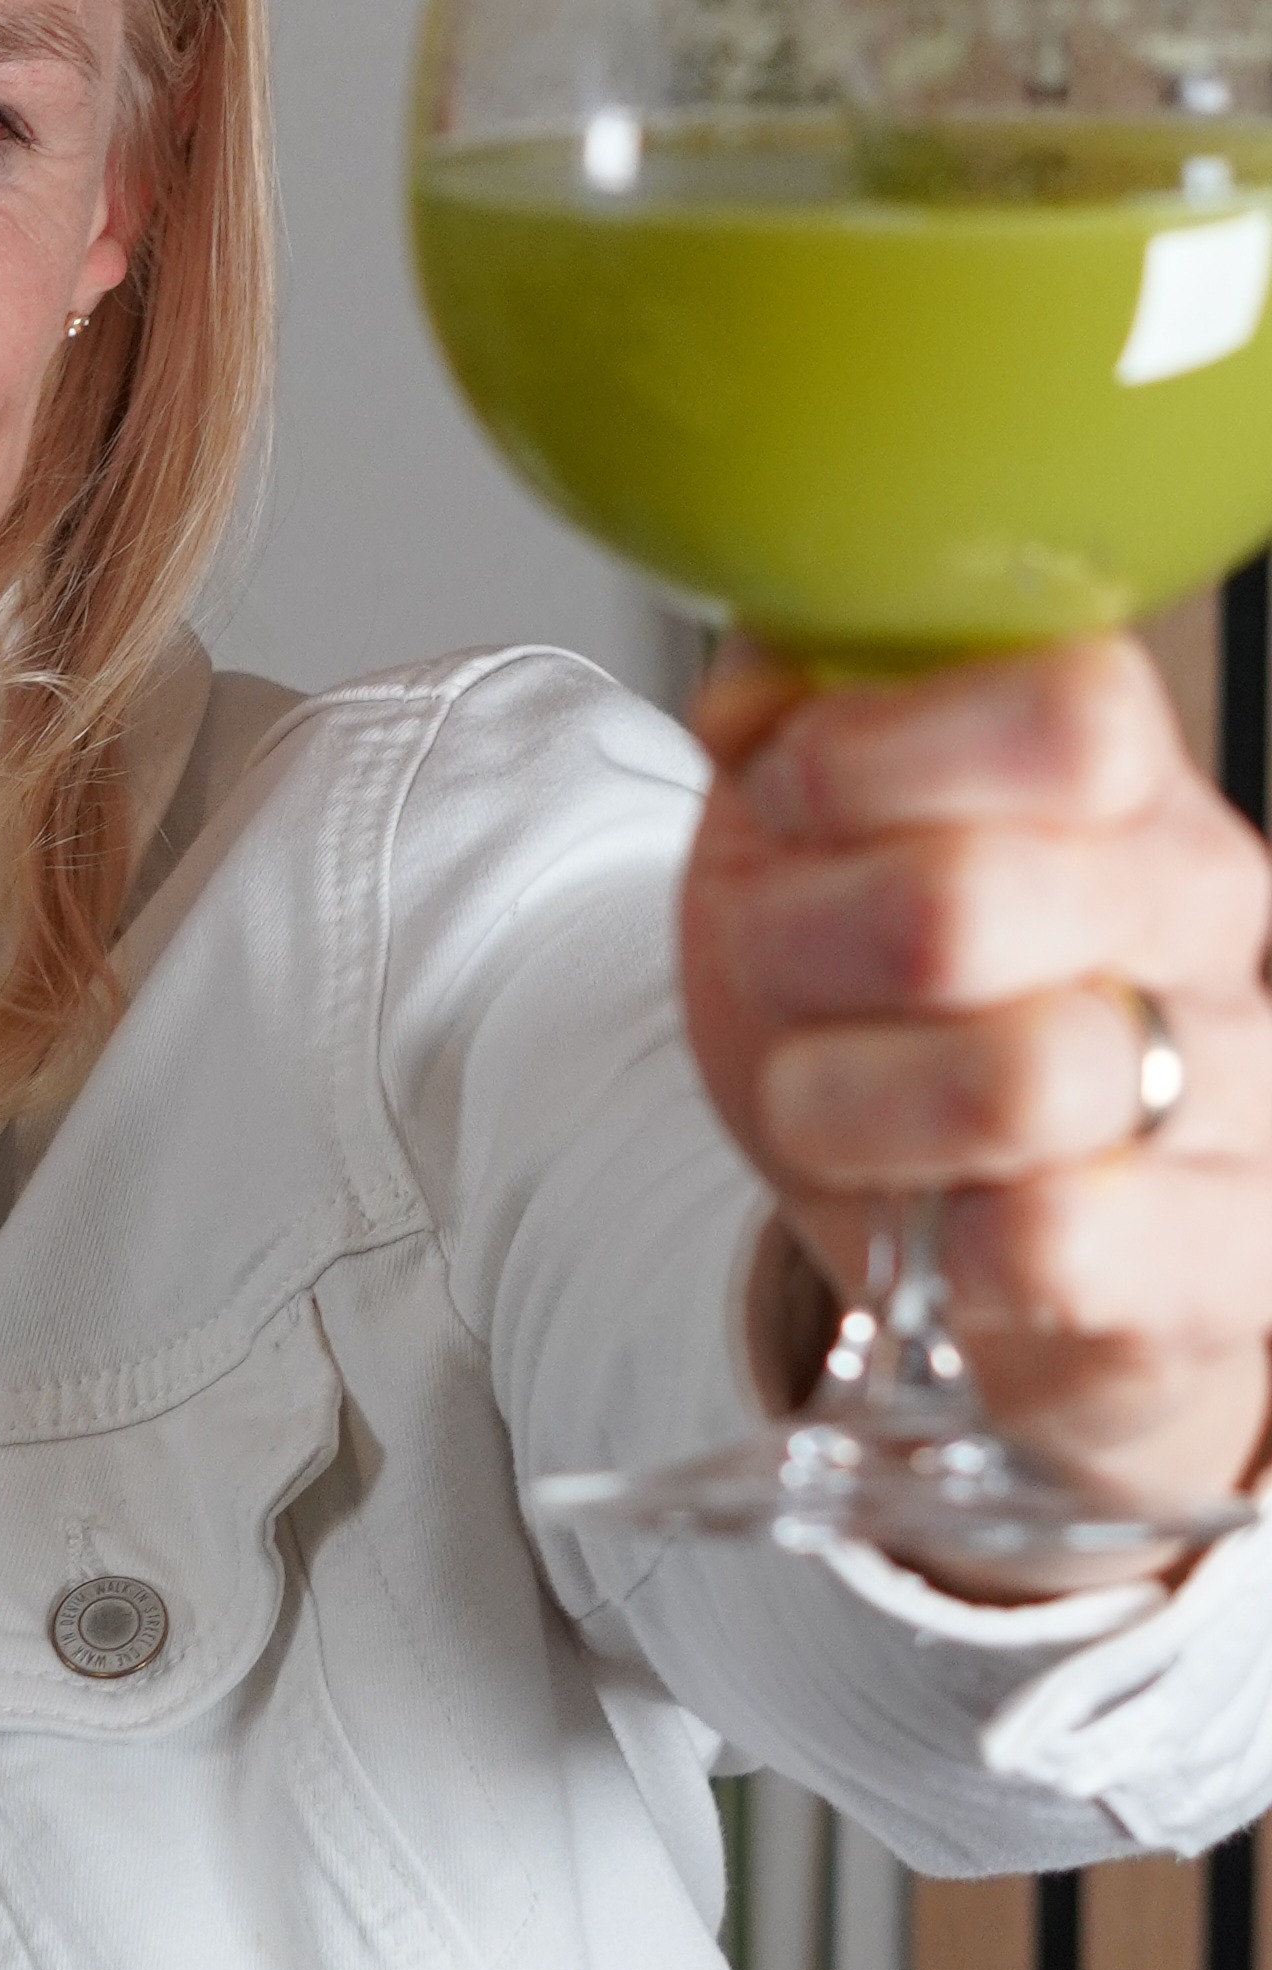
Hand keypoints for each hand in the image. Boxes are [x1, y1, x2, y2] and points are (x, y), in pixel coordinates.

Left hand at [680, 633, 1271, 1538]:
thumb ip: (781, 714)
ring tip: (841, 1100)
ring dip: (846, 1102)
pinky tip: (933, 1222)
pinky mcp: (1217, 1261)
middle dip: (801, 944)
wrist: (967, 1228)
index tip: (793, 799)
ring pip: (1013, 1084)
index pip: (1065, 719)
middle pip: (967, 903)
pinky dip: (942, 1247)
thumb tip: (747, 708)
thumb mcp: (809, 827)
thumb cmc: (891, 1007)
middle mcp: (1205, 923)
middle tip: (789, 973)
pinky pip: (1054, 1245)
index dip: (862, 758)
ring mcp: (1233, 1094)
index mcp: (1128, 784)